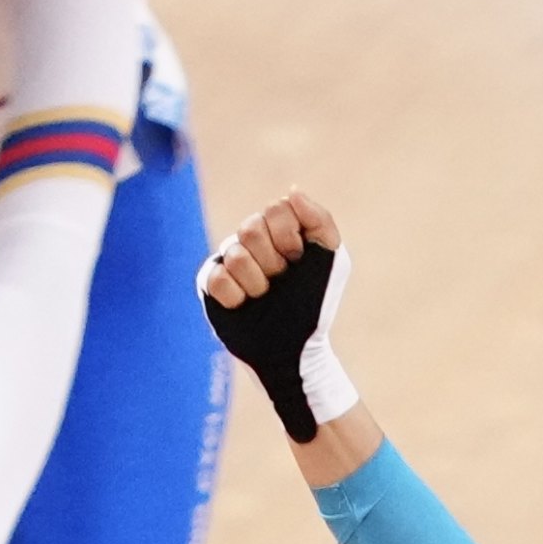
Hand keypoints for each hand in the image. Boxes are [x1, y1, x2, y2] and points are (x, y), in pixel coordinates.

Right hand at [198, 188, 359, 445]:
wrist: (296, 351)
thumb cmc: (314, 307)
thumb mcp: (331, 261)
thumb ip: (319, 220)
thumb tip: (291, 192)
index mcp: (279, 229)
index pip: (275, 210)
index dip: (290, 240)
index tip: (299, 263)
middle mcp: (251, 239)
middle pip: (251, 228)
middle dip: (273, 264)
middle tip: (280, 284)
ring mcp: (229, 259)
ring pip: (235, 255)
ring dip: (257, 285)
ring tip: (264, 299)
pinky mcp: (211, 284)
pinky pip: (217, 278)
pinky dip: (237, 298)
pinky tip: (245, 306)